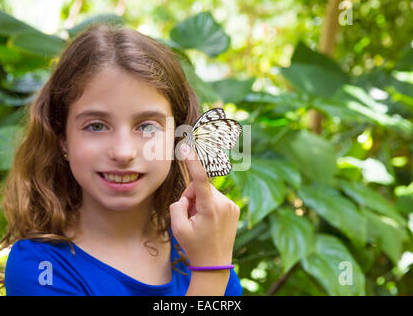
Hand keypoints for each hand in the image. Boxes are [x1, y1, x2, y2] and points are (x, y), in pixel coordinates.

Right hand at [169, 143, 239, 266]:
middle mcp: (224, 203)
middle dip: (191, 197)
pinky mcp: (235, 209)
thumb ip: (177, 205)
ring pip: (208, 193)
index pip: (200, 179)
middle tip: (190, 217)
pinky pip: (216, 199)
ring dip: (201, 202)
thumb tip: (187, 197)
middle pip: (200, 187)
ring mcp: (232, 206)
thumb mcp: (177, 228)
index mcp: (210, 208)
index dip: (192, 161)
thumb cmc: (194, 247)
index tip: (186, 147)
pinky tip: (209, 222)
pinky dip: (209, 205)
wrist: (215, 265)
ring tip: (201, 222)